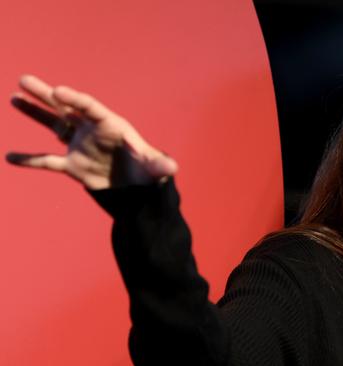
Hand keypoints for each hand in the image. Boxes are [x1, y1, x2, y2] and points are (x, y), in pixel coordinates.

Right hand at [6, 75, 177, 189]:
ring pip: (54, 125)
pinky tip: (10, 157)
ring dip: (35, 113)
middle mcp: (92, 131)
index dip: (74, 98)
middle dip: (46, 95)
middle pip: (67, 108)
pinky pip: (47, 161)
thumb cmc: (149, 173)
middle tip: (25, 80)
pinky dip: (30, 160)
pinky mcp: (73, 165)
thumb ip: (159, 165)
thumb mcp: (154, 169)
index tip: (57, 91)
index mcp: (111, 125)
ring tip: (15, 97)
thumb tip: (172, 168)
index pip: (89, 107)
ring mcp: (81, 146)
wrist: (139, 190)